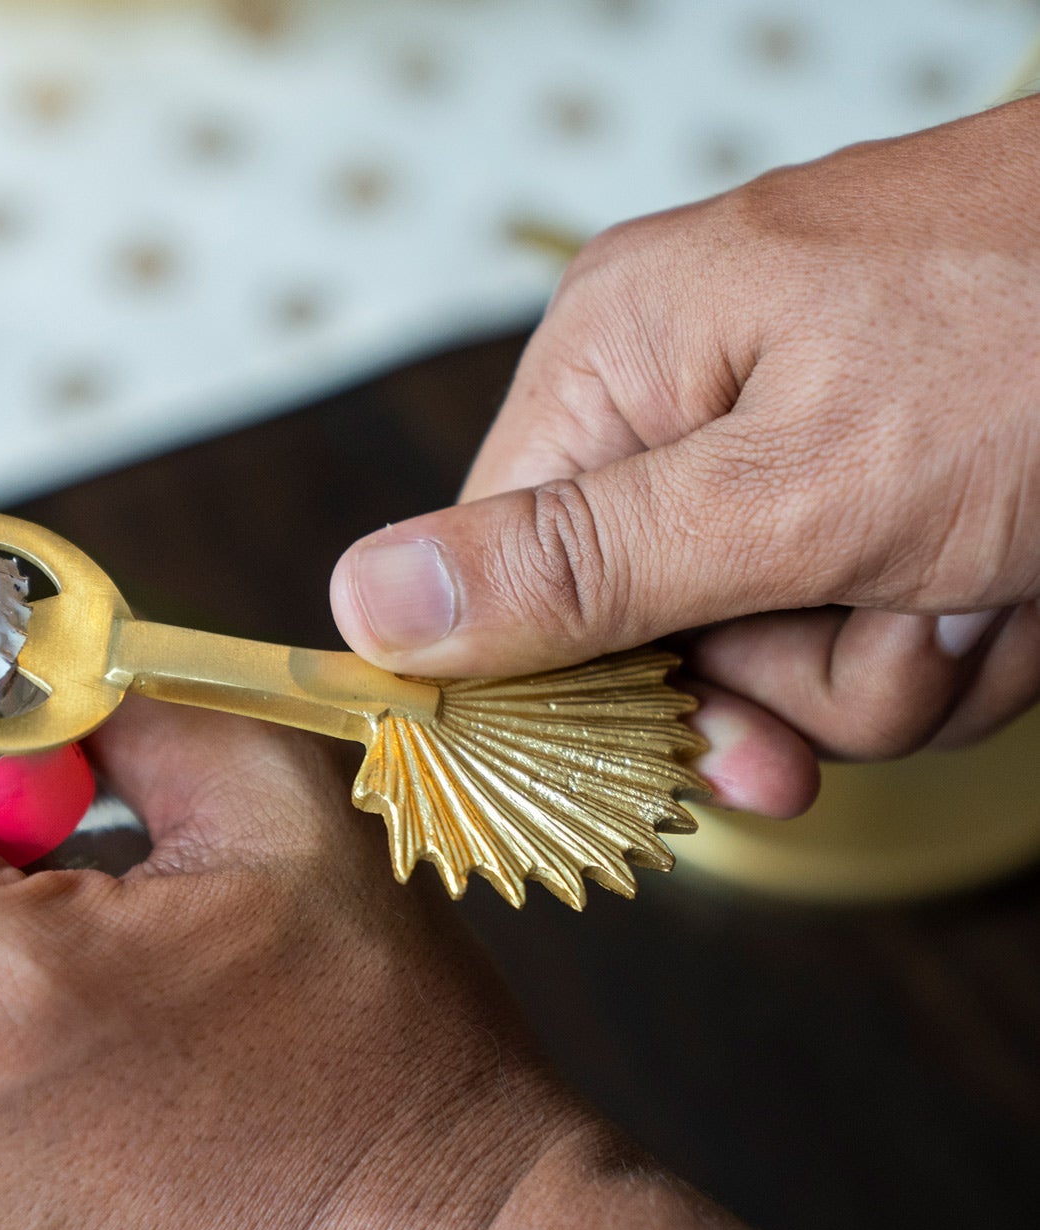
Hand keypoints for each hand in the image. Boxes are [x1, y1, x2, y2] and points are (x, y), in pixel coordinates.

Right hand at [331, 98, 1039, 816]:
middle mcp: (693, 408)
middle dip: (793, 678)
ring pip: (782, 671)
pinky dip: (960, 649)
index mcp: (621, 366)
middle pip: (655, 651)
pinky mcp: (894, 505)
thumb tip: (362, 601)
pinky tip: (1018, 577)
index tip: (686, 755)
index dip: (581, 695)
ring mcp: (803, 461)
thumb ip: (575, 567)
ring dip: (898, 667)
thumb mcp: (791, 486)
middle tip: (888, 622)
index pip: (499, 583)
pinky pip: (875, 651)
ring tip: (986, 571)